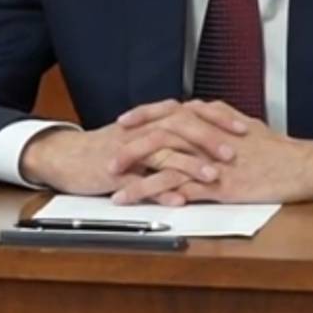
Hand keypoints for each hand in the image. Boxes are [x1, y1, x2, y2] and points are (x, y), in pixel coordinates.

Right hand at [19, 99, 243, 195]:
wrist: (66, 156)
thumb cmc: (107, 149)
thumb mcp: (143, 137)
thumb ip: (172, 135)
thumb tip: (207, 135)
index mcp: (153, 121)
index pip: (191, 112)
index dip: (218, 118)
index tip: (245, 128)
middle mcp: (143, 132)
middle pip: (180, 128)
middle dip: (209, 139)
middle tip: (235, 151)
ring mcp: (129, 152)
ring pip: (163, 153)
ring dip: (189, 164)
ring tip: (213, 176)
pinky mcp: (114, 173)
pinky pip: (139, 182)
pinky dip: (159, 191)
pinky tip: (178, 200)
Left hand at [110, 115, 312, 205]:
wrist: (302, 166)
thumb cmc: (276, 148)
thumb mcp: (242, 123)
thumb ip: (216, 116)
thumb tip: (197, 109)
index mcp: (211, 120)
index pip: (169, 112)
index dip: (143, 116)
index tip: (123, 122)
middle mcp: (207, 138)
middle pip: (159, 137)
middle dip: (130, 149)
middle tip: (109, 160)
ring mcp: (212, 163)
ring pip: (165, 167)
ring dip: (138, 180)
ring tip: (116, 192)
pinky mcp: (220, 187)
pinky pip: (184, 191)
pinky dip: (162, 197)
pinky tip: (148, 206)